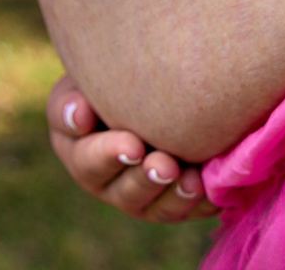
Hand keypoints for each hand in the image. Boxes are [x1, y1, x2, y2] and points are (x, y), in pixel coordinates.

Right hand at [46, 75, 218, 222]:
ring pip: (156, 206)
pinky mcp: (174, 199)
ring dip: (174, 195)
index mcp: (80, 152)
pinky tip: (211, 185)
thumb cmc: (108, 76)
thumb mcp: (84, 81)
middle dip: (146, 179)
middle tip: (165, 165)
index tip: (133, 145)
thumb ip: (73, 100)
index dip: (108, 156)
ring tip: (191, 180)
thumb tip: (79, 114)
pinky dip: (201, 201)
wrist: (148, 83)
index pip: (87, 161)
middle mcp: (109, 181)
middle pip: (124, 191)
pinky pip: (188, 208)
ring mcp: (142, 194)